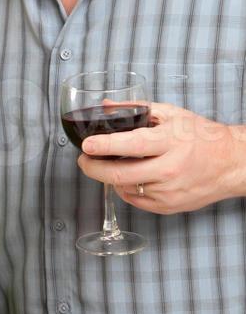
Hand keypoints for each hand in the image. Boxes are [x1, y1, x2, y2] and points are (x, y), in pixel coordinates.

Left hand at [78, 102, 244, 214]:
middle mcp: (170, 169)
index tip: (86, 144)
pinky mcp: (168, 206)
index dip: (105, 146)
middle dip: (93, 168)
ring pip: (125, 187)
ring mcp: (169, 191)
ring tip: (108, 164)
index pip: (132, 145)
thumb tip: (106, 106)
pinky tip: (127, 177)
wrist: (230, 163)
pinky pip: (135, 200)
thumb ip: (137, 109)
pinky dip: (125, 188)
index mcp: (171, 141)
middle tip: (83, 160)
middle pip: (121, 174)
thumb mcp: (171, 114)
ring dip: (109, 177)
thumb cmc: (200, 136)